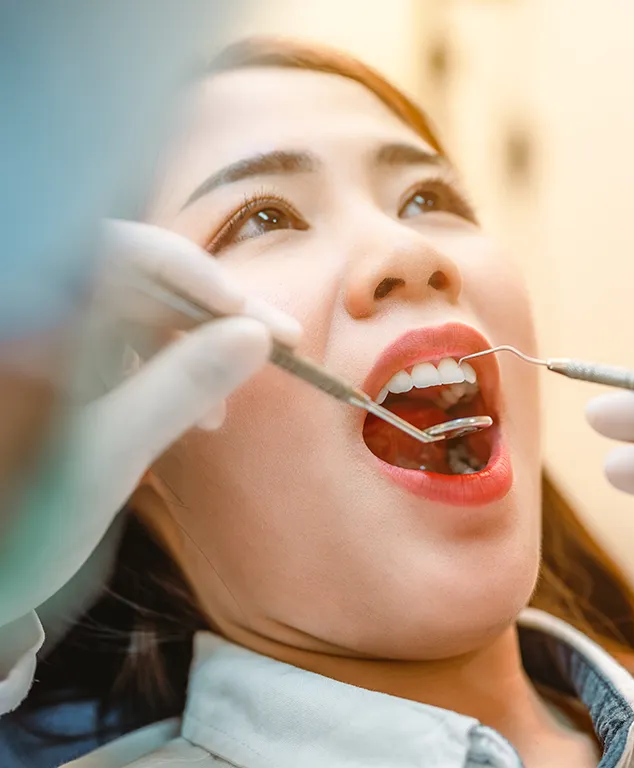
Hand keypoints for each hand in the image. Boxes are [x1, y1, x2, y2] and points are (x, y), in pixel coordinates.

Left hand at [0, 220, 300, 627]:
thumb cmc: (14, 524)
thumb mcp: (108, 455)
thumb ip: (180, 387)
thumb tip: (256, 336)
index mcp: (39, 320)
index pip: (125, 251)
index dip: (195, 275)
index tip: (255, 321)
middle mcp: (43, 315)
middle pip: (141, 281)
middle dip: (212, 317)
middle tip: (279, 344)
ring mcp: (50, 342)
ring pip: (140, 316)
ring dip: (193, 353)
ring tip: (218, 417)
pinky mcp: (61, 369)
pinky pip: (126, 348)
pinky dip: (167, 376)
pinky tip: (192, 418)